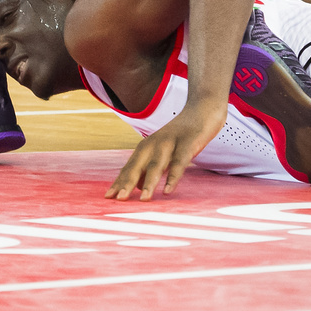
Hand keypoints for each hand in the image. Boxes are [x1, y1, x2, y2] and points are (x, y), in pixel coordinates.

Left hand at [105, 104, 225, 200]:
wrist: (202, 109)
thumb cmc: (181, 135)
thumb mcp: (162, 151)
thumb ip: (149, 167)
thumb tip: (138, 186)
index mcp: (145, 147)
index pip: (128, 168)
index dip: (118, 182)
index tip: (107, 198)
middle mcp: (154, 144)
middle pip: (137, 166)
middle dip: (127, 183)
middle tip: (118, 200)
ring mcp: (170, 144)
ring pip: (157, 166)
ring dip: (149, 183)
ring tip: (143, 200)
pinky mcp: (188, 145)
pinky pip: (179, 163)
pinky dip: (173, 177)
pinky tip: (168, 190)